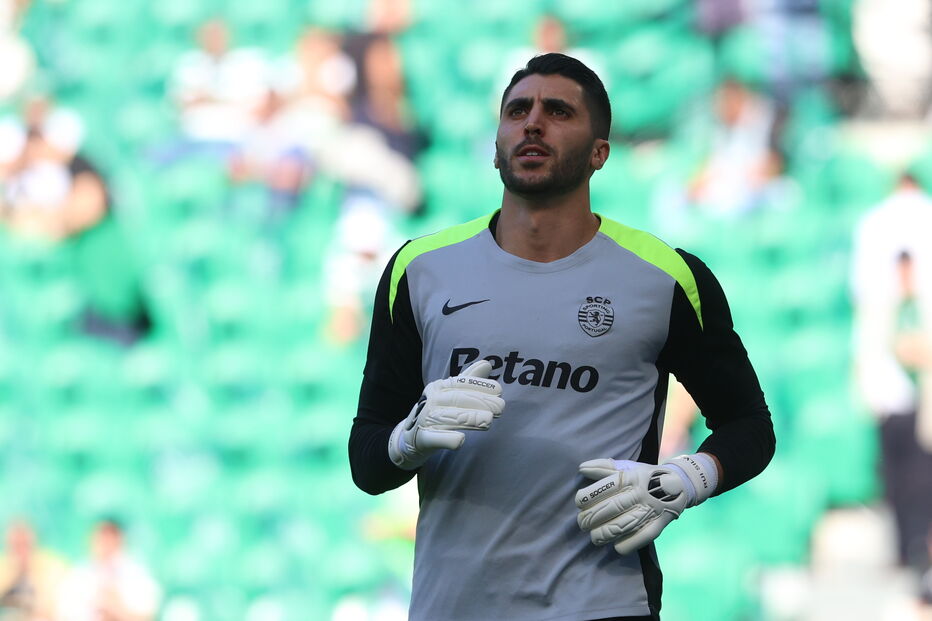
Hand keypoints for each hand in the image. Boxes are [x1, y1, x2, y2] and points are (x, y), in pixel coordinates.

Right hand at [388, 360, 504, 469]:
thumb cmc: (434, 412)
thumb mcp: (448, 394)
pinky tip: (460, 440)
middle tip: (500, 407)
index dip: (479, 385)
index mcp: (437, 387)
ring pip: (449, 418)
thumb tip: (487, 364)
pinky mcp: (421, 439)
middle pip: (457, 400)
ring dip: (469, 419)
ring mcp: (424, 419)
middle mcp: (430, 400)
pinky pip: (434, 438)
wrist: (408, 437)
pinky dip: (446, 439)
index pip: (460, 384)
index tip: (499, 390)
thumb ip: (467, 380)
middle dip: (480, 402)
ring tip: (489, 421)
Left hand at [575, 454, 717, 554]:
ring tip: (594, 537)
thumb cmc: (646, 477)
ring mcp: (650, 510)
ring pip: (625, 525)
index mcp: (631, 478)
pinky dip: (628, 544)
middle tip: (582, 523)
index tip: (578, 503)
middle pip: (613, 507)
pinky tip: (616, 547)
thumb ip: (604, 467)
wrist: (680, 484)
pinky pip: (642, 537)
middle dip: (592, 517)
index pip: (607, 486)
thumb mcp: (628, 467)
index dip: (590, 496)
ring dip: (605, 534)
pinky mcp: (659, 524)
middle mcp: (640, 494)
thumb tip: (581, 468)